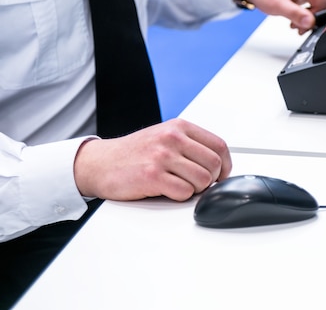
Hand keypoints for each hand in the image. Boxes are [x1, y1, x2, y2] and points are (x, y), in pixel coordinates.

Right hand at [73, 118, 231, 201]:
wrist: (100, 163)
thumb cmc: (135, 153)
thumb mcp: (165, 137)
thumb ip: (192, 145)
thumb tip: (221, 165)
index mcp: (179, 127)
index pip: (219, 146)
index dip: (225, 166)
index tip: (221, 175)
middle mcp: (172, 138)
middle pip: (215, 165)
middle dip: (211, 180)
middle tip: (197, 184)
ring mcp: (162, 156)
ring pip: (203, 180)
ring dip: (195, 189)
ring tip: (179, 185)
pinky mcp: (152, 176)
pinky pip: (185, 193)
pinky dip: (181, 197)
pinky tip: (168, 191)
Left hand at [242, 0, 325, 33]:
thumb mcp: (278, 5)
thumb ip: (296, 15)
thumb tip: (311, 23)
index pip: (324, 4)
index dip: (314, 18)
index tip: (301, 26)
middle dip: (313, 18)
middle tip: (298, 26)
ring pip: (324, 4)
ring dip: (312, 16)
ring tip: (296, 21)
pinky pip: (319, 2)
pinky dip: (311, 11)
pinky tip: (299, 16)